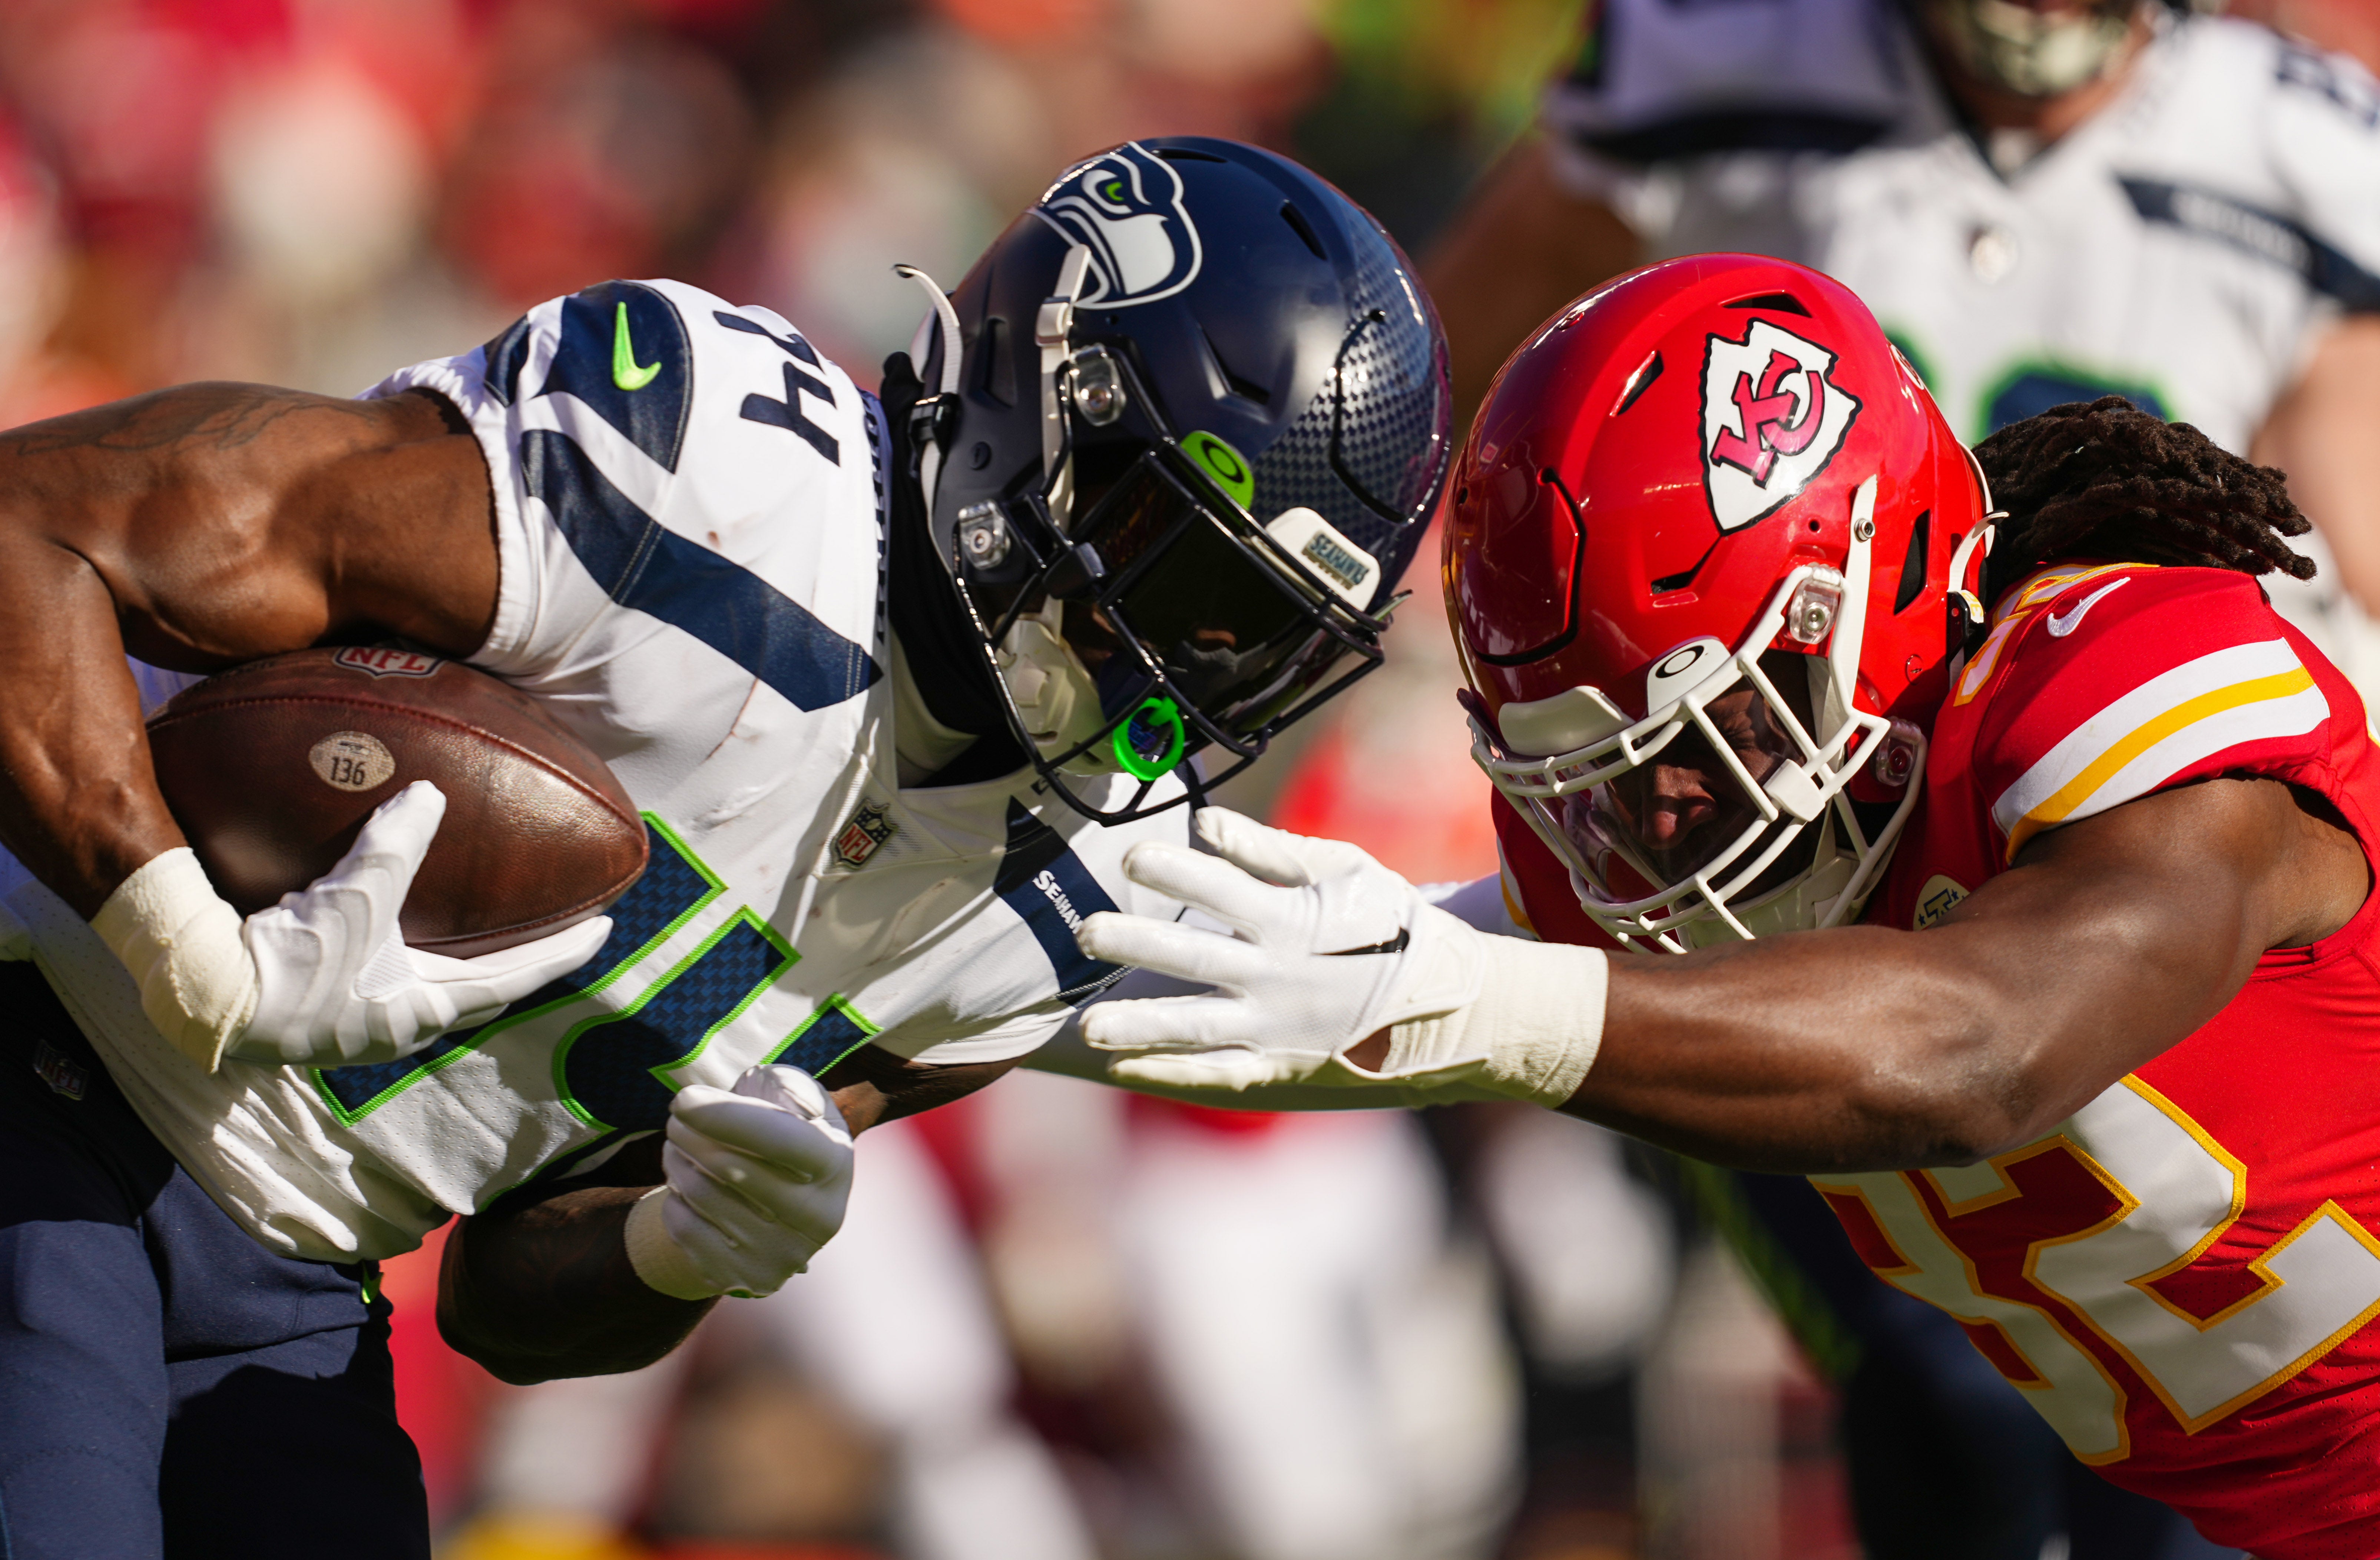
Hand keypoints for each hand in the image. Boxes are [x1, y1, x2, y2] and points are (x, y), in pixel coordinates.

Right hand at [234, 781, 610, 1066]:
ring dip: (467, 962)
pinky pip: (392, 978)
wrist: (207, 999)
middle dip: (521, 962)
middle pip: (483, 990)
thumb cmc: (285, 961)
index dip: (562, 953)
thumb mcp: (351, 898)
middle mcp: (400, 1025)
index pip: (514, 980)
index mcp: (421, 1011)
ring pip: (436, 988)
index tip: (605, 931)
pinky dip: (416, 954)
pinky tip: (407, 930)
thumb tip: (430, 794)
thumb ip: (394, 847)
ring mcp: (365, 1023)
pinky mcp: (331, 1011)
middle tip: (557, 930)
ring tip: (491, 930)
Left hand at [625, 1064, 854, 1299]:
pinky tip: (683, 1183)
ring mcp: (783, 1254)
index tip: (683, 1098)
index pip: (781, 1140)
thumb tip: (780, 1101)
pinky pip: (684, 1229)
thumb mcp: (797, 1100)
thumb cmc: (783, 1134)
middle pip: (730, 1167)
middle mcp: (818, 1216)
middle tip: (676, 1116)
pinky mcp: (746, 1278)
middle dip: (688, 1132)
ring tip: (678, 1145)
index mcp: (836, 1164)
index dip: (725, 1116)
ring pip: (700, 1194)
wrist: (779, 1206)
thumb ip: (789, 1089)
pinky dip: (673, 1198)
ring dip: (675, 1159)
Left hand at [1073, 808, 1488, 1090]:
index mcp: (1293, 923)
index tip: (1132, 855)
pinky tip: (1125, 1070)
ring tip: (1086, 1027)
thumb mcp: (1347, 872)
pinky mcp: (1278, 1063)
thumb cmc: (1390, 924)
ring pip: (1197, 1028)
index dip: (1178, 870)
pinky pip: (1218, 1073)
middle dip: (1139, 945)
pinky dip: (1172, 1074)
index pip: (1224, 891)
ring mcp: (1276, 1027)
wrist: (1448, 1005)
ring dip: (1140, 1026)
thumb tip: (1203, 822)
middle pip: (1197, 959)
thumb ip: (1271, 850)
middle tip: (1086, 932)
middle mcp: (1277, 977)